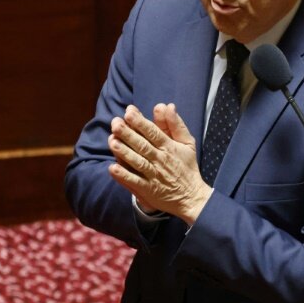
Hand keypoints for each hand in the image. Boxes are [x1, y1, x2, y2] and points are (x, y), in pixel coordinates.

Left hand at [108, 103, 212, 225]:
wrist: (191, 196)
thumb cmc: (187, 166)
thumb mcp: (187, 143)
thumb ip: (176, 124)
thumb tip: (167, 105)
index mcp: (169, 147)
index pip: (153, 132)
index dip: (140, 122)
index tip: (129, 112)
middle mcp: (160, 160)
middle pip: (142, 145)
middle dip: (128, 133)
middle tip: (115, 123)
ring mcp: (153, 176)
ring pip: (137, 162)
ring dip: (124, 152)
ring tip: (112, 141)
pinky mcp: (148, 190)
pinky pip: (135, 182)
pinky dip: (124, 176)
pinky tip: (112, 168)